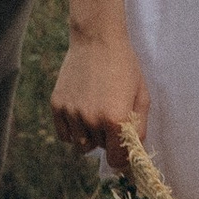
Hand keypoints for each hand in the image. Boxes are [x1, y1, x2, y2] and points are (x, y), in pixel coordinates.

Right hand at [51, 28, 149, 156]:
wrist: (97, 38)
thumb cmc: (124, 66)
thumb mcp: (142, 96)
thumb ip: (140, 129)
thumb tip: (133, 154)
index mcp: (115, 119)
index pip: (117, 160)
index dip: (122, 159)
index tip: (123, 151)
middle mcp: (91, 119)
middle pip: (99, 150)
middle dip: (107, 140)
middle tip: (110, 117)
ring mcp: (71, 112)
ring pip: (80, 144)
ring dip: (89, 136)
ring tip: (95, 113)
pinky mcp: (57, 105)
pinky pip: (64, 135)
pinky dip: (73, 130)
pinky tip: (81, 113)